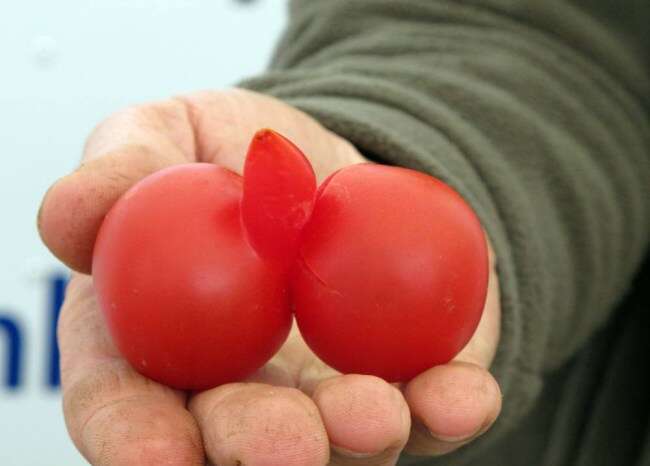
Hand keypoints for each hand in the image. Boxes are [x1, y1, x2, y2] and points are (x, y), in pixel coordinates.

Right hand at [38, 89, 501, 465]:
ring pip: (336, 445)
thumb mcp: (173, 131)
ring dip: (358, 439)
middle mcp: (237, 388)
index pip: (125, 405)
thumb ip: (122, 167)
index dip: (134, 439)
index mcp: (160, 339)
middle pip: (233, 444)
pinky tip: (463, 395)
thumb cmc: (239, 154)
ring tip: (377, 411)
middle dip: (257, 451)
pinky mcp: (399, 387)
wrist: (335, 161)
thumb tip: (68, 214)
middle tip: (288, 445)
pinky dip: (447, 408)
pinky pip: (428, 410)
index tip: (159, 455)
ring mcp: (321, 399)